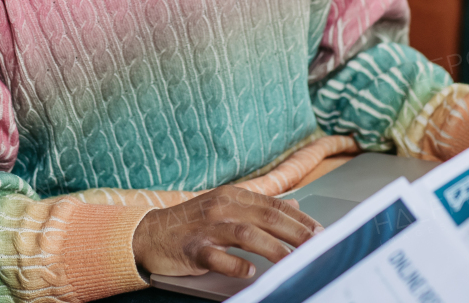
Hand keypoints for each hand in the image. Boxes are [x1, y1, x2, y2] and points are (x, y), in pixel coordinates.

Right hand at [132, 185, 322, 277]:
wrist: (148, 234)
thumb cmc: (190, 223)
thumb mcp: (225, 207)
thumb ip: (258, 207)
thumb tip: (294, 205)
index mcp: (232, 196)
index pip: (273, 204)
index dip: (299, 218)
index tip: (320, 231)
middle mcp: (221, 208)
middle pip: (265, 216)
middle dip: (294, 231)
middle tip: (316, 245)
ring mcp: (206, 228)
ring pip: (245, 234)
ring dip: (272, 248)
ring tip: (292, 261)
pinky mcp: (192, 249)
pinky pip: (217, 258)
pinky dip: (235, 265)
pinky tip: (249, 272)